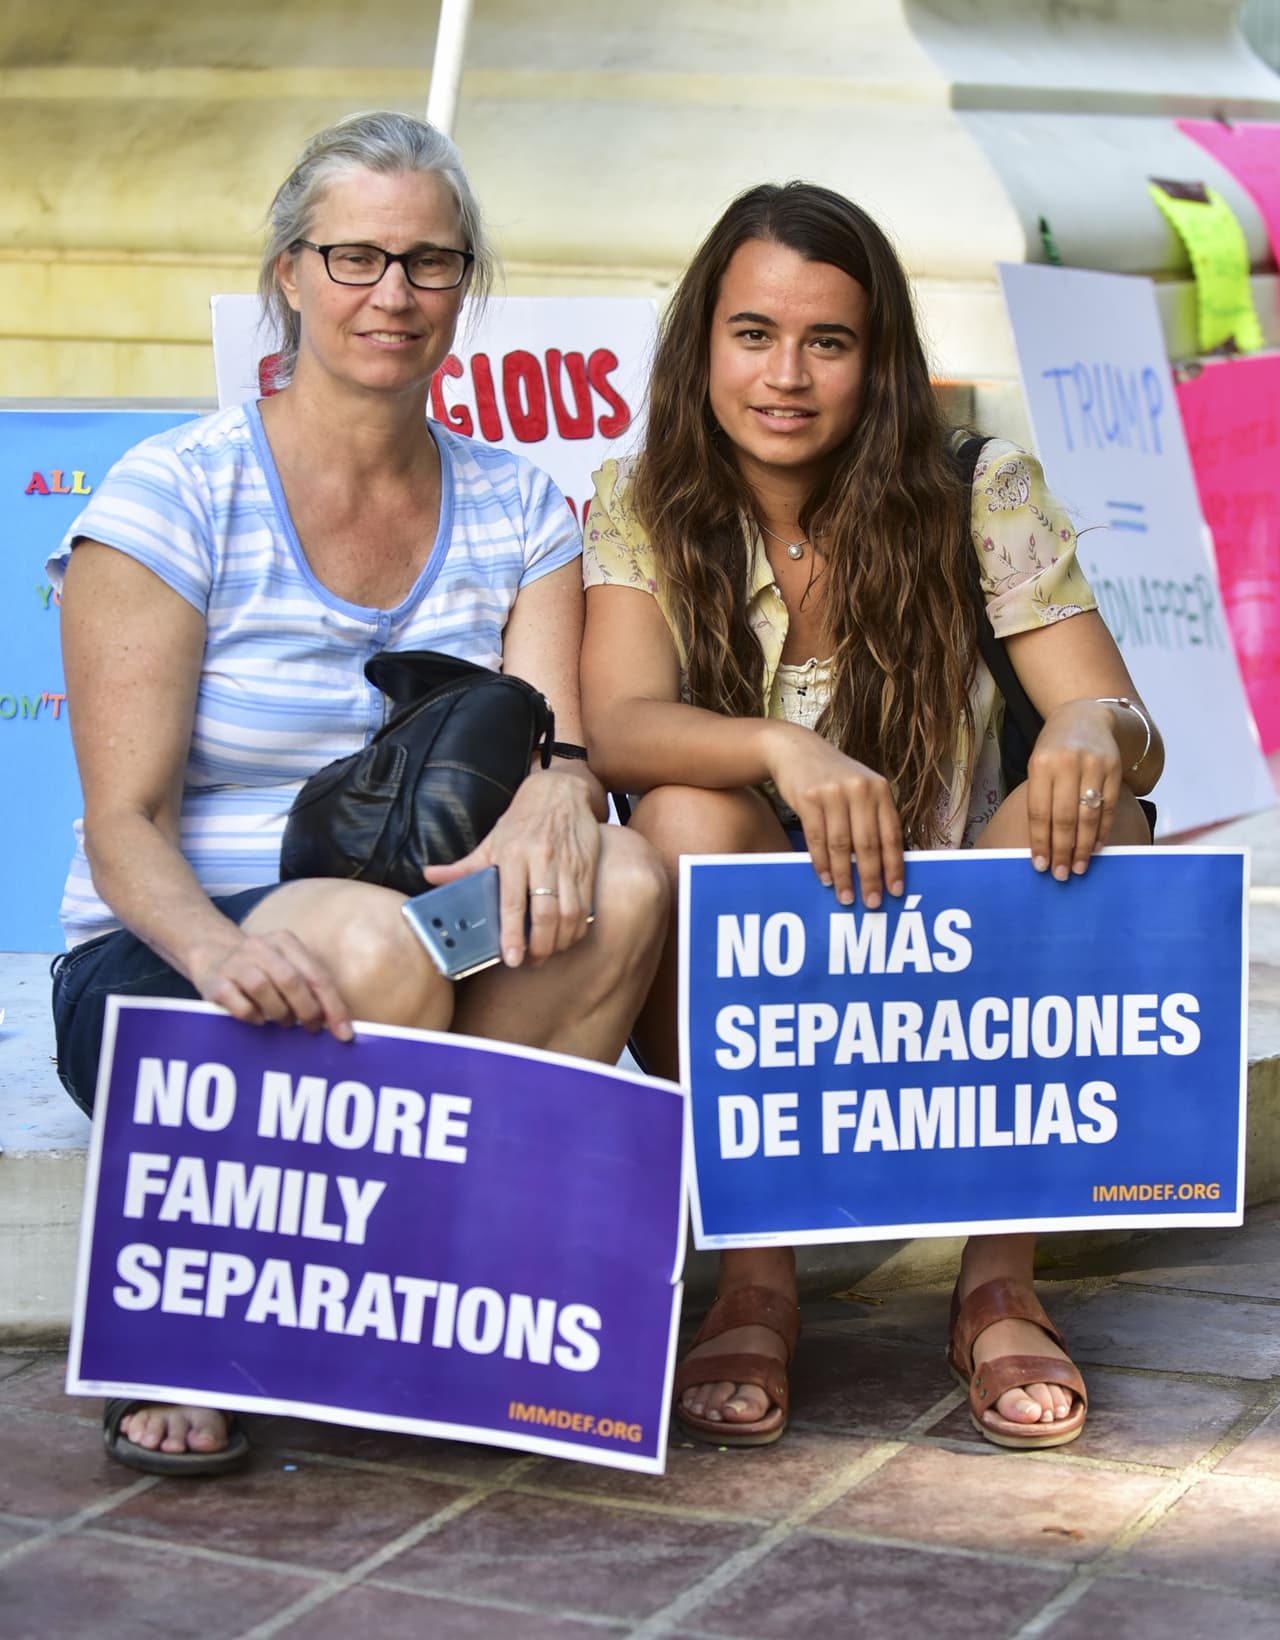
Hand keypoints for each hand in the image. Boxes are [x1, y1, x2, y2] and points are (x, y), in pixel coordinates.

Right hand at [189, 928, 352, 1039]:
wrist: (209, 950)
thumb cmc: (259, 966)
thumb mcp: (285, 964)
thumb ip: (308, 986)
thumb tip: (336, 1024)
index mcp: (286, 942)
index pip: (317, 976)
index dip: (334, 1007)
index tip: (344, 1034)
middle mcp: (260, 947)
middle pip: (291, 980)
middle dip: (307, 1011)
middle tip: (312, 1029)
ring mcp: (235, 962)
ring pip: (262, 988)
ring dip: (279, 1012)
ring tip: (284, 1022)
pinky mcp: (214, 981)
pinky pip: (237, 1002)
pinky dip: (252, 1016)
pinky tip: (258, 1021)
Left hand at [422, 769, 599, 966]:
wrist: (561, 792)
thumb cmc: (522, 820)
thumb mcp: (491, 840)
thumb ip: (464, 866)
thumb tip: (429, 877)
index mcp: (514, 854)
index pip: (513, 902)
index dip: (513, 934)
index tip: (511, 958)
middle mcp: (543, 860)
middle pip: (545, 914)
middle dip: (540, 945)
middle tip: (531, 961)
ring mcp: (568, 865)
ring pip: (570, 914)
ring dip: (560, 941)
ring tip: (548, 952)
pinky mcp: (587, 868)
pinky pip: (586, 907)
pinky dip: (577, 928)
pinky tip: (567, 937)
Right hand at [766, 724, 903, 907]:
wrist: (796, 750)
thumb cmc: (833, 777)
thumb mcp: (861, 788)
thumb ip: (873, 817)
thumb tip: (884, 864)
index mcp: (880, 790)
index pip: (892, 834)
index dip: (894, 866)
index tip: (895, 890)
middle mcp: (860, 790)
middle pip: (868, 844)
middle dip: (870, 878)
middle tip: (871, 903)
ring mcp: (833, 793)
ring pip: (841, 845)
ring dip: (844, 876)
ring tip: (846, 897)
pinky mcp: (809, 798)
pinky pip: (817, 839)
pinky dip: (822, 862)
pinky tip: (825, 878)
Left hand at [1025, 700, 1124, 879]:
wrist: (1085, 717)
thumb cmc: (1054, 749)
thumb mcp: (1038, 766)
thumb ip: (1040, 798)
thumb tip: (1042, 844)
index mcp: (1041, 764)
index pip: (1040, 811)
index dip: (1041, 841)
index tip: (1040, 865)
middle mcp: (1068, 763)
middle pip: (1065, 816)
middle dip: (1062, 849)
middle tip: (1062, 874)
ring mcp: (1094, 765)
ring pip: (1089, 815)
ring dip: (1083, 846)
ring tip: (1078, 866)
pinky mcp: (1114, 768)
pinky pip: (1108, 807)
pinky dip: (1102, 830)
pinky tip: (1096, 847)